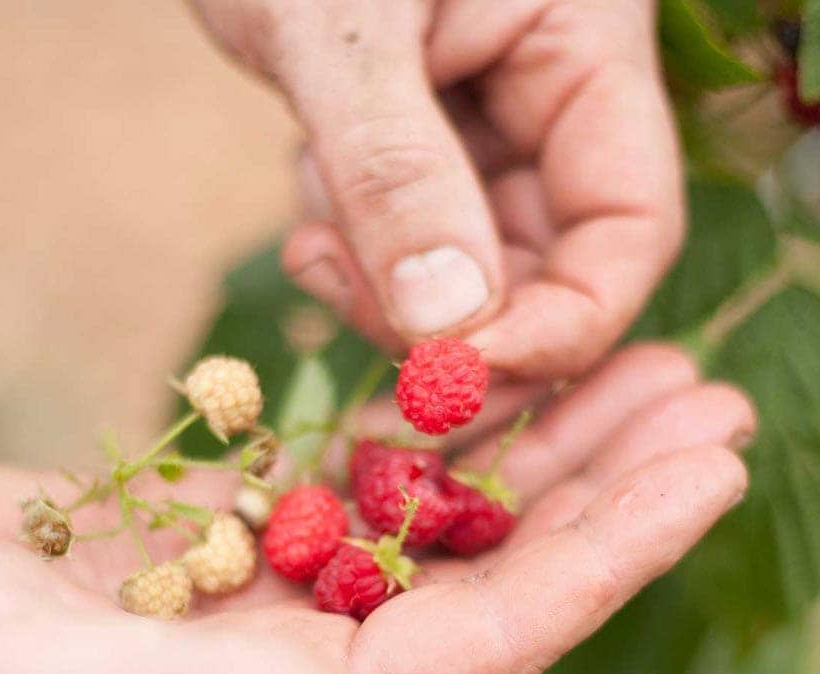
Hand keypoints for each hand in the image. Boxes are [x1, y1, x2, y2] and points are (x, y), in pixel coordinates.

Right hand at [0, 346, 749, 673]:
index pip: (489, 639)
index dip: (605, 557)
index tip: (701, 471)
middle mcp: (304, 669)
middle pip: (492, 572)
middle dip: (605, 488)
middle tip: (705, 399)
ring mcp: (272, 599)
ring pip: (439, 518)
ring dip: (536, 446)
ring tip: (629, 368)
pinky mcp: (232, 538)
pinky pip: (362, 479)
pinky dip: (430, 429)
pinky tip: (486, 380)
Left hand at [192, 0, 683, 375]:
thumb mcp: (341, 32)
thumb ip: (396, 174)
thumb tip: (447, 331)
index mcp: (582, 46)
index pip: (628, 226)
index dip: (562, 325)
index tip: (457, 374)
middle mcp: (549, 105)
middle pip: (548, 274)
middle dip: (458, 335)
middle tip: (378, 369)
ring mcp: (484, 139)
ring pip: (468, 281)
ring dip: (389, 298)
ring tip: (314, 242)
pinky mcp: (421, 166)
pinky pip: (408, 257)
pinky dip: (359, 270)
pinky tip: (310, 231)